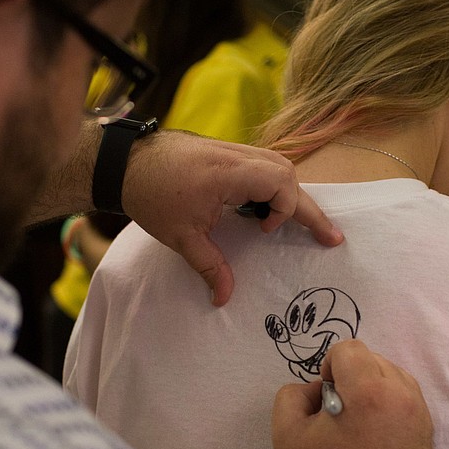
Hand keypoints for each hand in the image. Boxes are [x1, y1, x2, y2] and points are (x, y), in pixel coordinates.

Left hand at [120, 129, 343, 305]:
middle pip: (287, 173)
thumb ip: (209, 266)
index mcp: (228, 173)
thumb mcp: (181, 237)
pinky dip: (271, 184)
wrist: (122, 162)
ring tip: (291, 223)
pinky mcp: (225, 150)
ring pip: (277, 164)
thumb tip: (224, 299)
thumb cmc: (150, 195)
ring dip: (288, 193)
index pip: (280, 184)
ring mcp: (231, 149)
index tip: (266, 233)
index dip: (287, 211)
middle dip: (304, 205)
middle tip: (325, 235)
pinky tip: (263, 207)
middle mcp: (236, 155)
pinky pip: (262, 162)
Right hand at [272, 339, 433, 448]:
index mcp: (368, 391)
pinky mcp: (429, 431)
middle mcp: (401, 395)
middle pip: (374, 358)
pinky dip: (391, 403)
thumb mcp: (286, 434)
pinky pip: (408, 398)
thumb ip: (292, 395)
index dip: (331, 364)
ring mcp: (420, 413)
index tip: (326, 393)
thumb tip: (318, 388)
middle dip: (354, 374)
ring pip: (395, 375)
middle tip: (341, 409)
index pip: (350, 349)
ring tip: (361, 419)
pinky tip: (377, 431)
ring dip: (375, 386)